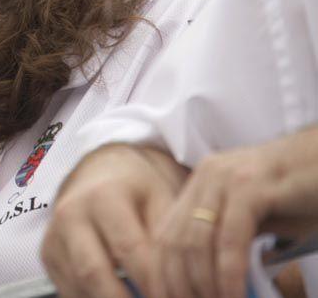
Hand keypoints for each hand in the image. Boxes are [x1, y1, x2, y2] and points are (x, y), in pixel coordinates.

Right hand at [41, 144, 185, 297]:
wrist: (103, 170)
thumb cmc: (140, 188)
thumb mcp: (163, 198)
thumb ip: (169, 237)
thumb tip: (180, 280)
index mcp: (104, 195)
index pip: (130, 250)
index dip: (155, 283)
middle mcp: (71, 213)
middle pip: (93, 273)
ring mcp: (55, 235)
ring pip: (78, 286)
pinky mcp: (48, 253)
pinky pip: (69, 290)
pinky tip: (118, 297)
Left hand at [153, 128, 317, 297]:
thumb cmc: (299, 195)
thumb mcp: (256, 218)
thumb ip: (230, 241)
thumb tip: (212, 282)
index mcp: (200, 183)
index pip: (166, 235)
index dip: (162, 274)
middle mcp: (206, 177)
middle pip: (175, 241)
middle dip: (179, 285)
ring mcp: (225, 179)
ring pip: (197, 242)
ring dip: (203, 285)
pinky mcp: (250, 187)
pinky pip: (230, 239)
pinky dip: (229, 273)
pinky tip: (233, 295)